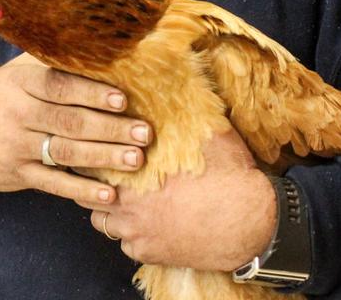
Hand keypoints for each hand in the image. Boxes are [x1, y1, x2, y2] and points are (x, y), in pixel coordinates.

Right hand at [0, 53, 150, 206]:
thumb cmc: (0, 96)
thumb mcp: (16, 72)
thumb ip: (51, 63)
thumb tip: (99, 46)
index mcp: (21, 83)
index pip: (58, 86)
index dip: (91, 92)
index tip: (123, 99)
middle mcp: (18, 113)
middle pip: (68, 121)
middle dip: (109, 128)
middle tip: (143, 133)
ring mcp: (16, 146)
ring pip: (64, 152)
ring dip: (103, 157)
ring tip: (135, 159)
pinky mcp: (17, 174)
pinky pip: (52, 184)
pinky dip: (81, 190)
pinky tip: (107, 193)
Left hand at [85, 129, 276, 270]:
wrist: (253, 224)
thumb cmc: (230, 177)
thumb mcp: (209, 134)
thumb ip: (186, 115)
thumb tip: (184, 86)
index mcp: (133, 173)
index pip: (91, 162)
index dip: (91, 153)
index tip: (94, 147)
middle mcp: (127, 206)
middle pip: (87, 194)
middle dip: (93, 184)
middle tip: (104, 174)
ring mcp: (137, 234)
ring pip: (102, 222)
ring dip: (108, 210)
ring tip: (122, 199)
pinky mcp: (150, 254)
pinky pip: (125, 245)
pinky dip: (130, 235)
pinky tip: (143, 223)